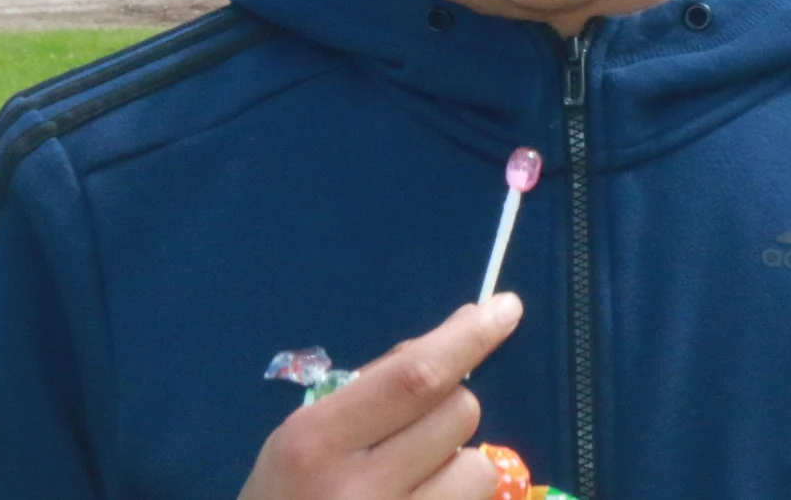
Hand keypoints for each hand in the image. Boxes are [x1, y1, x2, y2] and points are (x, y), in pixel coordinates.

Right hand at [239, 295, 522, 499]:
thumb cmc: (284, 499)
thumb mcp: (304, 438)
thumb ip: (372, 390)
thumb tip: (458, 335)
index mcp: (316, 441)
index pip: (415, 377)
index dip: (468, 340)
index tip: (506, 309)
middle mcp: (357, 488)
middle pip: (458, 413)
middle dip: (451, 410)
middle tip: (413, 435)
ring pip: (478, 469)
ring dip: (458, 466)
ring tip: (414, 486)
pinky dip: (453, 499)